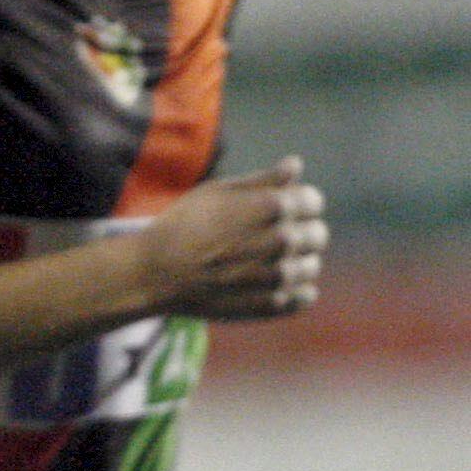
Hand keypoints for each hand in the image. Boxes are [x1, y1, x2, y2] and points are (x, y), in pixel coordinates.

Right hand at [133, 158, 328, 320]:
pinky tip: (276, 286)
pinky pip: (303, 298)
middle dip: (301, 233)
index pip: (313, 201)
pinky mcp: (270, 305)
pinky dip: (297, 292)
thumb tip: (295, 165)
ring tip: (270, 264)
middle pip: (318, 234)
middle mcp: (283, 240)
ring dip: (298, 263)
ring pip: (311, 267)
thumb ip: (262, 180)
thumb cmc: (181, 225)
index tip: (277, 210)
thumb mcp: (217, 191)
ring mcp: (277, 275)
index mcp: (274, 207)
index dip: (297, 203)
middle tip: (272, 239)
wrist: (152, 273)